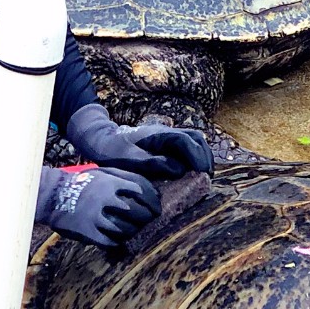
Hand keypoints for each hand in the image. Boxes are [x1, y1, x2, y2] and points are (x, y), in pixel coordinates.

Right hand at [36, 165, 159, 248]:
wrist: (53, 195)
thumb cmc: (81, 182)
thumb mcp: (101, 173)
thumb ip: (122, 178)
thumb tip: (145, 188)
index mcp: (111, 182)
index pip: (141, 191)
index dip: (152, 200)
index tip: (156, 207)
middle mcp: (106, 199)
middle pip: (137, 212)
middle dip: (146, 218)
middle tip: (148, 222)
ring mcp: (97, 216)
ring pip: (125, 229)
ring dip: (132, 231)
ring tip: (133, 231)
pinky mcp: (88, 231)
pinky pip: (109, 241)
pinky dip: (116, 242)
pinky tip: (117, 241)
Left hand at [64, 106, 212, 180]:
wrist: (101, 140)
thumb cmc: (113, 151)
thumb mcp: (130, 159)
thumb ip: (154, 163)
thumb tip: (179, 169)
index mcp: (159, 134)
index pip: (186, 141)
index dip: (197, 156)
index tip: (203, 172)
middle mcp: (166, 132)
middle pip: (195, 137)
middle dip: (204, 156)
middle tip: (208, 176)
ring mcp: (166, 136)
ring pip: (193, 140)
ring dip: (201, 156)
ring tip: (204, 175)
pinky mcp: (164, 143)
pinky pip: (185, 147)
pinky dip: (193, 157)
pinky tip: (192, 172)